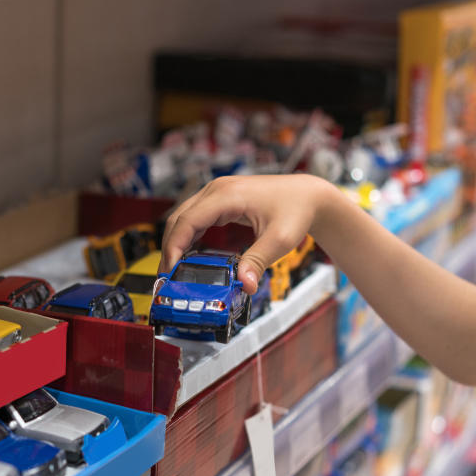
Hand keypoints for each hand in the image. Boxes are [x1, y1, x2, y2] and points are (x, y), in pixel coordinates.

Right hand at [159, 174, 333, 293]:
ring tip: (174, 269)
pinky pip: (195, 217)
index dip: (174, 246)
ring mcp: (217, 192)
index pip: (187, 221)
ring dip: (176, 241)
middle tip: (167, 276)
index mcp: (227, 195)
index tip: (170, 270)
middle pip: (179, 218)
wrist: (308, 195)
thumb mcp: (280, 240)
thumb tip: (245, 285)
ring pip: (183, 217)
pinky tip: (188, 256)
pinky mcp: (221, 199)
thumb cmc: (297, 210)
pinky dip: (187, 236)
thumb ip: (258, 262)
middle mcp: (217, 189)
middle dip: (169, 247)